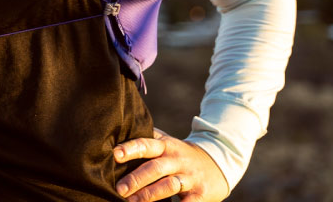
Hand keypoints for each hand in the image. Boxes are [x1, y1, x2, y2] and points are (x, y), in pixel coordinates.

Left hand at [113, 129, 229, 201]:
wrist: (218, 163)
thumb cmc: (180, 155)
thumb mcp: (166, 143)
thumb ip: (146, 140)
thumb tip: (115, 136)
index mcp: (166, 146)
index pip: (146, 144)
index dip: (131, 148)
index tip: (115, 154)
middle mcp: (177, 160)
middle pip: (155, 168)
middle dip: (136, 179)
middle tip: (120, 188)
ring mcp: (190, 177)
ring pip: (169, 185)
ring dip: (149, 195)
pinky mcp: (201, 194)